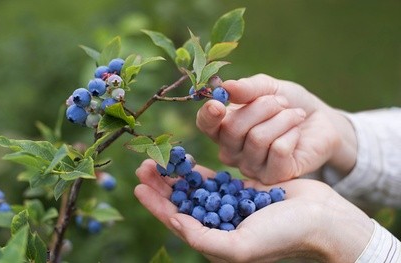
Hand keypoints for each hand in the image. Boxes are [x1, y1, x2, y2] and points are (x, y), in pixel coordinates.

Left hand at [134, 159, 372, 262]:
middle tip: (144, 165)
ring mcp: (230, 206)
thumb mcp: (241, 246)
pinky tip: (185, 161)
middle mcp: (219, 225)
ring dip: (176, 175)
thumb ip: (205, 239)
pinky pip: (214, 179)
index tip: (138, 186)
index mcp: (216, 242)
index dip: (156, 205)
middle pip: (182, 202)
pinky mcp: (242, 190)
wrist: (321, 219)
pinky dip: (198, 171)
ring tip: (159, 159)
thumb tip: (176, 223)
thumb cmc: (284, 236)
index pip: (177, 221)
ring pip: (194, 189)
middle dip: (161, 185)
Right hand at [196, 74, 356, 183]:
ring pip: (258, 139)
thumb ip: (248, 88)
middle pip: (233, 129)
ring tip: (294, 115)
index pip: (205, 125)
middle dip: (262, 107)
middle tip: (282, 102)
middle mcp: (232, 151)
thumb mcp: (268, 88)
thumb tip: (226, 87)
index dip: (208, 116)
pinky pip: (278, 151)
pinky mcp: (273, 177)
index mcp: (223, 128)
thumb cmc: (288, 104)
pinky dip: (292, 134)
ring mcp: (251, 167)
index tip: (218, 104)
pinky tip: (297, 133)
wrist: (320, 121)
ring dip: (282, 119)